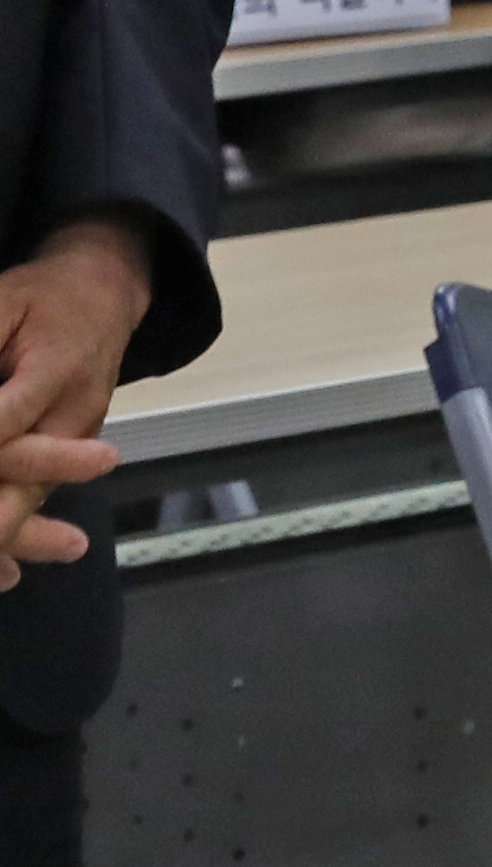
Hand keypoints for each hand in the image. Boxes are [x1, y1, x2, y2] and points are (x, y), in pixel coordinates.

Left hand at [0, 224, 145, 569]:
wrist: (107, 295)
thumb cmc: (43, 296)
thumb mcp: (4, 301)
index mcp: (61, 367)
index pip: (5, 420)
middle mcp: (76, 413)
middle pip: (29, 478)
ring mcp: (77, 438)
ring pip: (32, 498)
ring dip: (4, 535)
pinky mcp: (67, 454)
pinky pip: (35, 498)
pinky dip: (12, 534)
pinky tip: (3, 570)